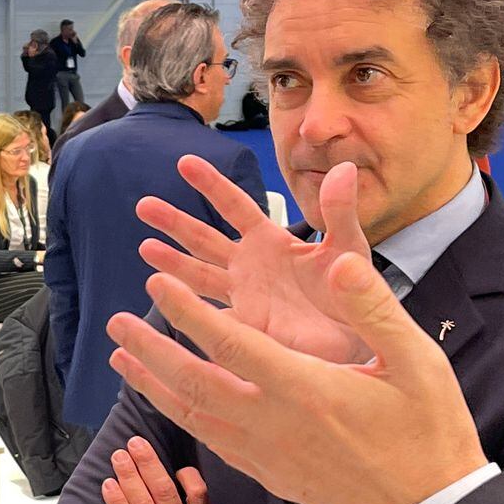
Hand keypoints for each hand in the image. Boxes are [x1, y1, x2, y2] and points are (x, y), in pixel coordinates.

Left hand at [105, 244, 488, 503]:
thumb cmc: (428, 432)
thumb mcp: (416, 361)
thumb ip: (373, 308)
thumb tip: (338, 261)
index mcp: (305, 389)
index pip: (229, 344)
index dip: (186, 313)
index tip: (156, 286)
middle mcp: (274, 424)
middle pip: (193, 383)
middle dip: (150, 350)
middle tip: (117, 323)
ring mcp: (267, 454)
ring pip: (194, 417)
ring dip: (153, 386)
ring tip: (122, 361)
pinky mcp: (269, 474)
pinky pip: (211, 442)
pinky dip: (182, 417)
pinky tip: (170, 405)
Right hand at [137, 157, 369, 362]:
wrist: (360, 340)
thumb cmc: (354, 293)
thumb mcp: (350, 247)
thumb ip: (340, 211)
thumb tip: (343, 167)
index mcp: (271, 242)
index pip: (235, 207)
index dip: (211, 185)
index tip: (185, 163)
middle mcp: (250, 267)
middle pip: (204, 239)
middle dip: (175, 222)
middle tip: (144, 206)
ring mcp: (243, 298)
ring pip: (198, 275)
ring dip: (171, 262)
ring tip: (145, 248)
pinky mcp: (244, 328)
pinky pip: (208, 316)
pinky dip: (186, 308)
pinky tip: (166, 299)